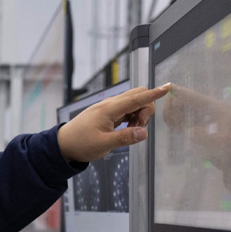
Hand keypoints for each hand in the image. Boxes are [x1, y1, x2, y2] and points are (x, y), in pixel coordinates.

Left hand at [57, 83, 171, 162]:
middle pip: (138, 95)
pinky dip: (133, 116)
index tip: (167, 87)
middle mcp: (110, 104)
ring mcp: (109, 108)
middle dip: (146, 108)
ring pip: (133, 102)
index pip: (136, 98)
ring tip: (131, 130)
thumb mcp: (103, 144)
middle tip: (138, 127)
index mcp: (109, 109)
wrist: (63, 144)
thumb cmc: (80, 144)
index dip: (153, 94)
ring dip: (139, 114)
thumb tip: (144, 133)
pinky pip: (127, 109)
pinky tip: (128, 128)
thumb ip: (125, 138)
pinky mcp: (108, 113)